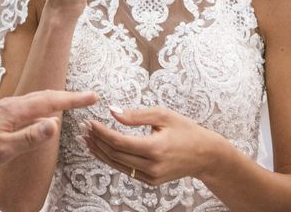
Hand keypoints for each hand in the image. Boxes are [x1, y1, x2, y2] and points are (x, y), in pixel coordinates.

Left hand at [0, 90, 97, 169]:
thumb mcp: (5, 149)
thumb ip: (29, 137)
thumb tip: (54, 123)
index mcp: (15, 111)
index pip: (50, 101)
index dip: (73, 99)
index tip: (92, 96)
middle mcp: (11, 104)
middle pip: (45, 96)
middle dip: (67, 96)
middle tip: (88, 98)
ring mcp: (5, 107)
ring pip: (36, 99)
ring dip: (55, 100)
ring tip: (70, 103)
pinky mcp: (1, 113)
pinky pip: (27, 105)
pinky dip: (42, 106)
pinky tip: (41, 115)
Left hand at [78, 106, 221, 185]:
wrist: (207, 155)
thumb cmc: (186, 130)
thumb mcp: (163, 115)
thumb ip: (136, 115)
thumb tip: (112, 111)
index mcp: (154, 149)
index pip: (118, 141)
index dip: (101, 132)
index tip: (90, 122)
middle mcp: (151, 166)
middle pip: (114, 154)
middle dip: (96, 140)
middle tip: (83, 127)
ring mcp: (151, 176)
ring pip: (117, 164)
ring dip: (99, 151)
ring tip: (86, 138)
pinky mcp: (151, 181)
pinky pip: (125, 169)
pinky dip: (110, 159)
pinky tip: (100, 150)